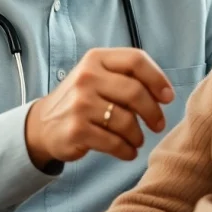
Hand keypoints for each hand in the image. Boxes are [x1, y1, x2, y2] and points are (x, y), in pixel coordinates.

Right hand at [24, 48, 174, 168]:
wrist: (43, 124)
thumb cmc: (82, 99)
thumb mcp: (98, 77)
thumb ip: (127, 77)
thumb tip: (164, 94)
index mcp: (96, 59)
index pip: (136, 60)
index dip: (158, 79)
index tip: (168, 96)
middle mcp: (86, 77)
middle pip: (135, 92)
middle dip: (153, 112)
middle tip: (158, 124)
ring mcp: (80, 104)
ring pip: (126, 121)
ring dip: (138, 135)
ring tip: (137, 139)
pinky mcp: (76, 130)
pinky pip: (114, 142)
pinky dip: (127, 150)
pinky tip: (128, 152)